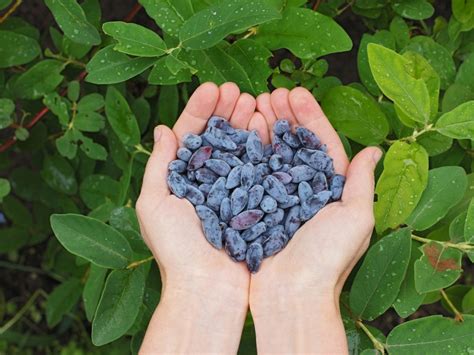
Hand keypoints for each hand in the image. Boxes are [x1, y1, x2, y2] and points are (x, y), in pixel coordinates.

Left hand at [137, 82, 261, 352]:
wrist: (208, 288)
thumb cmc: (176, 249)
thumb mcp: (154, 203)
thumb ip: (158, 165)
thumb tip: (162, 129)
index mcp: (180, 179)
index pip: (190, 135)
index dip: (199, 110)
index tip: (212, 88)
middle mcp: (206, 181)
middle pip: (216, 137)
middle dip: (224, 111)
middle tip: (236, 89)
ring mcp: (231, 189)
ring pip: (237, 148)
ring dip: (243, 122)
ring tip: (252, 99)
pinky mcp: (251, 201)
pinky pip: (255, 168)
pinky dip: (259, 145)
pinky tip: (264, 125)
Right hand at [248, 87, 381, 352]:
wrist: (290, 295)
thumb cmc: (326, 259)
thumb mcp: (356, 219)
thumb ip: (363, 183)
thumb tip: (375, 150)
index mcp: (331, 190)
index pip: (322, 144)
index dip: (310, 117)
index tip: (296, 92)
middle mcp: (304, 190)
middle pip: (295, 144)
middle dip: (285, 116)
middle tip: (271, 92)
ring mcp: (278, 196)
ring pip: (272, 153)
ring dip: (266, 127)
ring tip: (254, 103)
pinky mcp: (256, 205)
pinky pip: (254, 172)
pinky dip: (250, 150)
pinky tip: (244, 130)